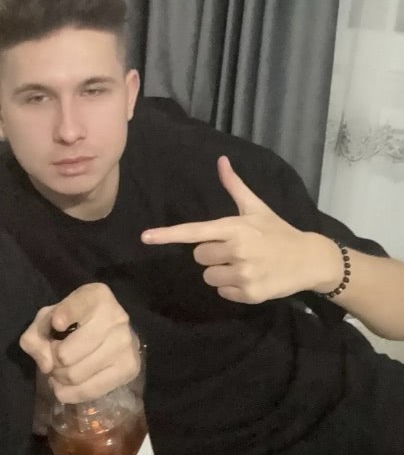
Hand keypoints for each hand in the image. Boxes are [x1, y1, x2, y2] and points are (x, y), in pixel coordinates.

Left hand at [20, 282, 139, 402]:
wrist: (110, 332)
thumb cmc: (73, 323)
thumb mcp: (48, 320)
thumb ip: (36, 336)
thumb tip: (46, 365)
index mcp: (97, 296)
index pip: (78, 306)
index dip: (63, 316)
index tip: (57, 323)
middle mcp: (117, 317)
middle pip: (67, 354)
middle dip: (53, 361)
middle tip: (55, 357)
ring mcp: (126, 344)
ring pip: (76, 375)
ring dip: (61, 377)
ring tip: (63, 369)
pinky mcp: (129, 368)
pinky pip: (90, 391)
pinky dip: (70, 393)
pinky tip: (68, 384)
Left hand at [141, 156, 340, 303]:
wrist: (308, 259)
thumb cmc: (278, 231)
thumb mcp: (257, 208)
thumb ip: (235, 186)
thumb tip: (221, 160)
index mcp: (234, 227)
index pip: (195, 232)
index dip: (168, 235)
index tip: (145, 237)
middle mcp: (236, 250)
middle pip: (199, 256)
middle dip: (212, 254)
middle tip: (235, 250)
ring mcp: (243, 273)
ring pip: (208, 277)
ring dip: (221, 273)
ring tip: (244, 265)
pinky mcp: (249, 294)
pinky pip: (222, 292)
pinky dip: (233, 288)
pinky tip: (251, 278)